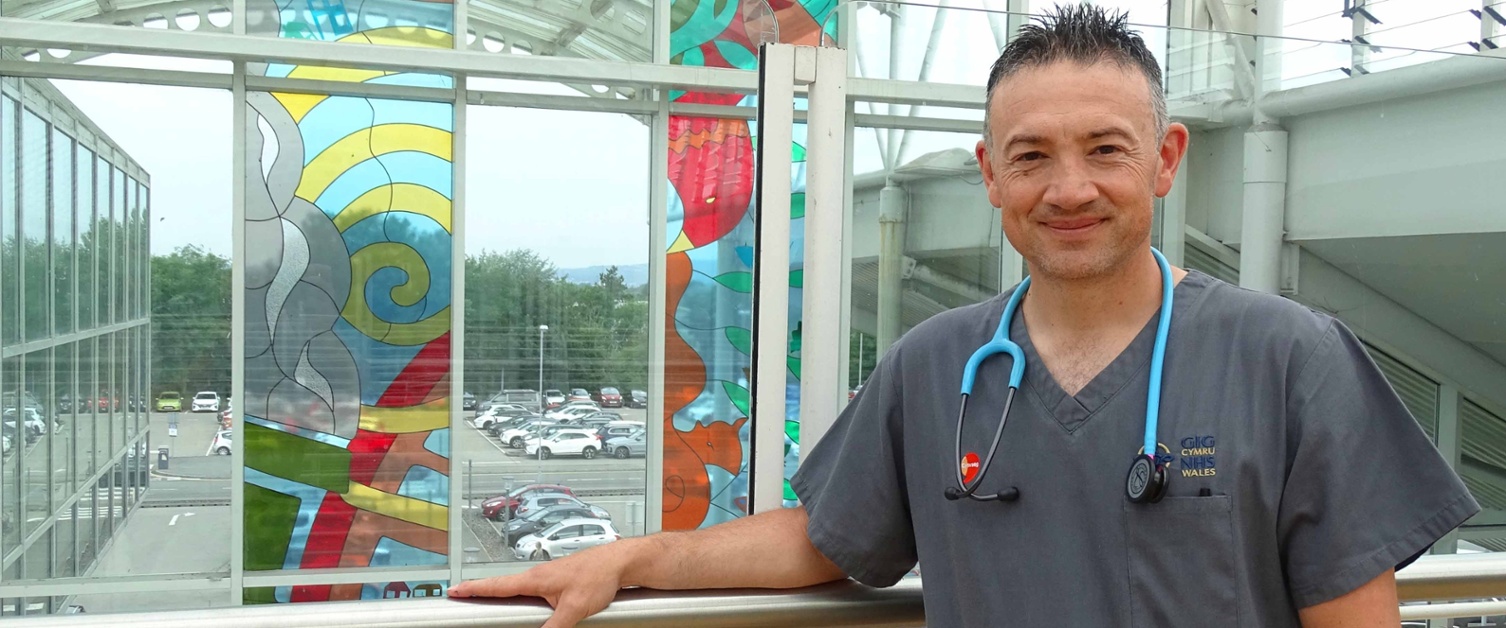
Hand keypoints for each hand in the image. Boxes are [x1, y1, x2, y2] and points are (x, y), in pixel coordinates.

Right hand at [448, 545, 627, 627]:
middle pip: (502, 586)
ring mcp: (549, 576)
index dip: (473, 589)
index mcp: (535, 579)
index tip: (454, 590)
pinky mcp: (559, 581)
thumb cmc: (598, 575)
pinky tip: (527, 601)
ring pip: (519, 588)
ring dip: (502, 592)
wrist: (619, 563)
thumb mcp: (573, 609)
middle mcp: (538, 575)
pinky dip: (523, 594)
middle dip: (482, 591)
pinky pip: (534, 589)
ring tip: (486, 598)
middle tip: (462, 594)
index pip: (496, 585)